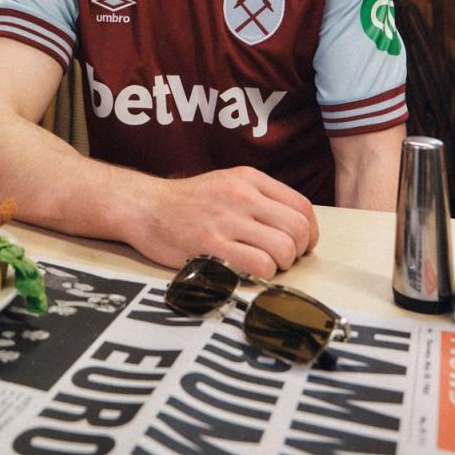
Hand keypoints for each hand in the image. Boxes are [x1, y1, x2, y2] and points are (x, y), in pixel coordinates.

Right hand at [127, 166, 317, 279]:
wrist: (145, 207)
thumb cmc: (188, 202)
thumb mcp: (228, 183)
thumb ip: (260, 198)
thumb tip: (295, 227)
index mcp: (249, 179)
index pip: (302, 207)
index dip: (309, 233)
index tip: (300, 246)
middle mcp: (241, 195)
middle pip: (297, 230)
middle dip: (297, 252)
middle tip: (280, 260)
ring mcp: (225, 220)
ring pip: (283, 250)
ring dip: (279, 266)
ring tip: (261, 266)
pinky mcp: (210, 245)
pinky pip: (258, 266)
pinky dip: (261, 275)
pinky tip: (245, 272)